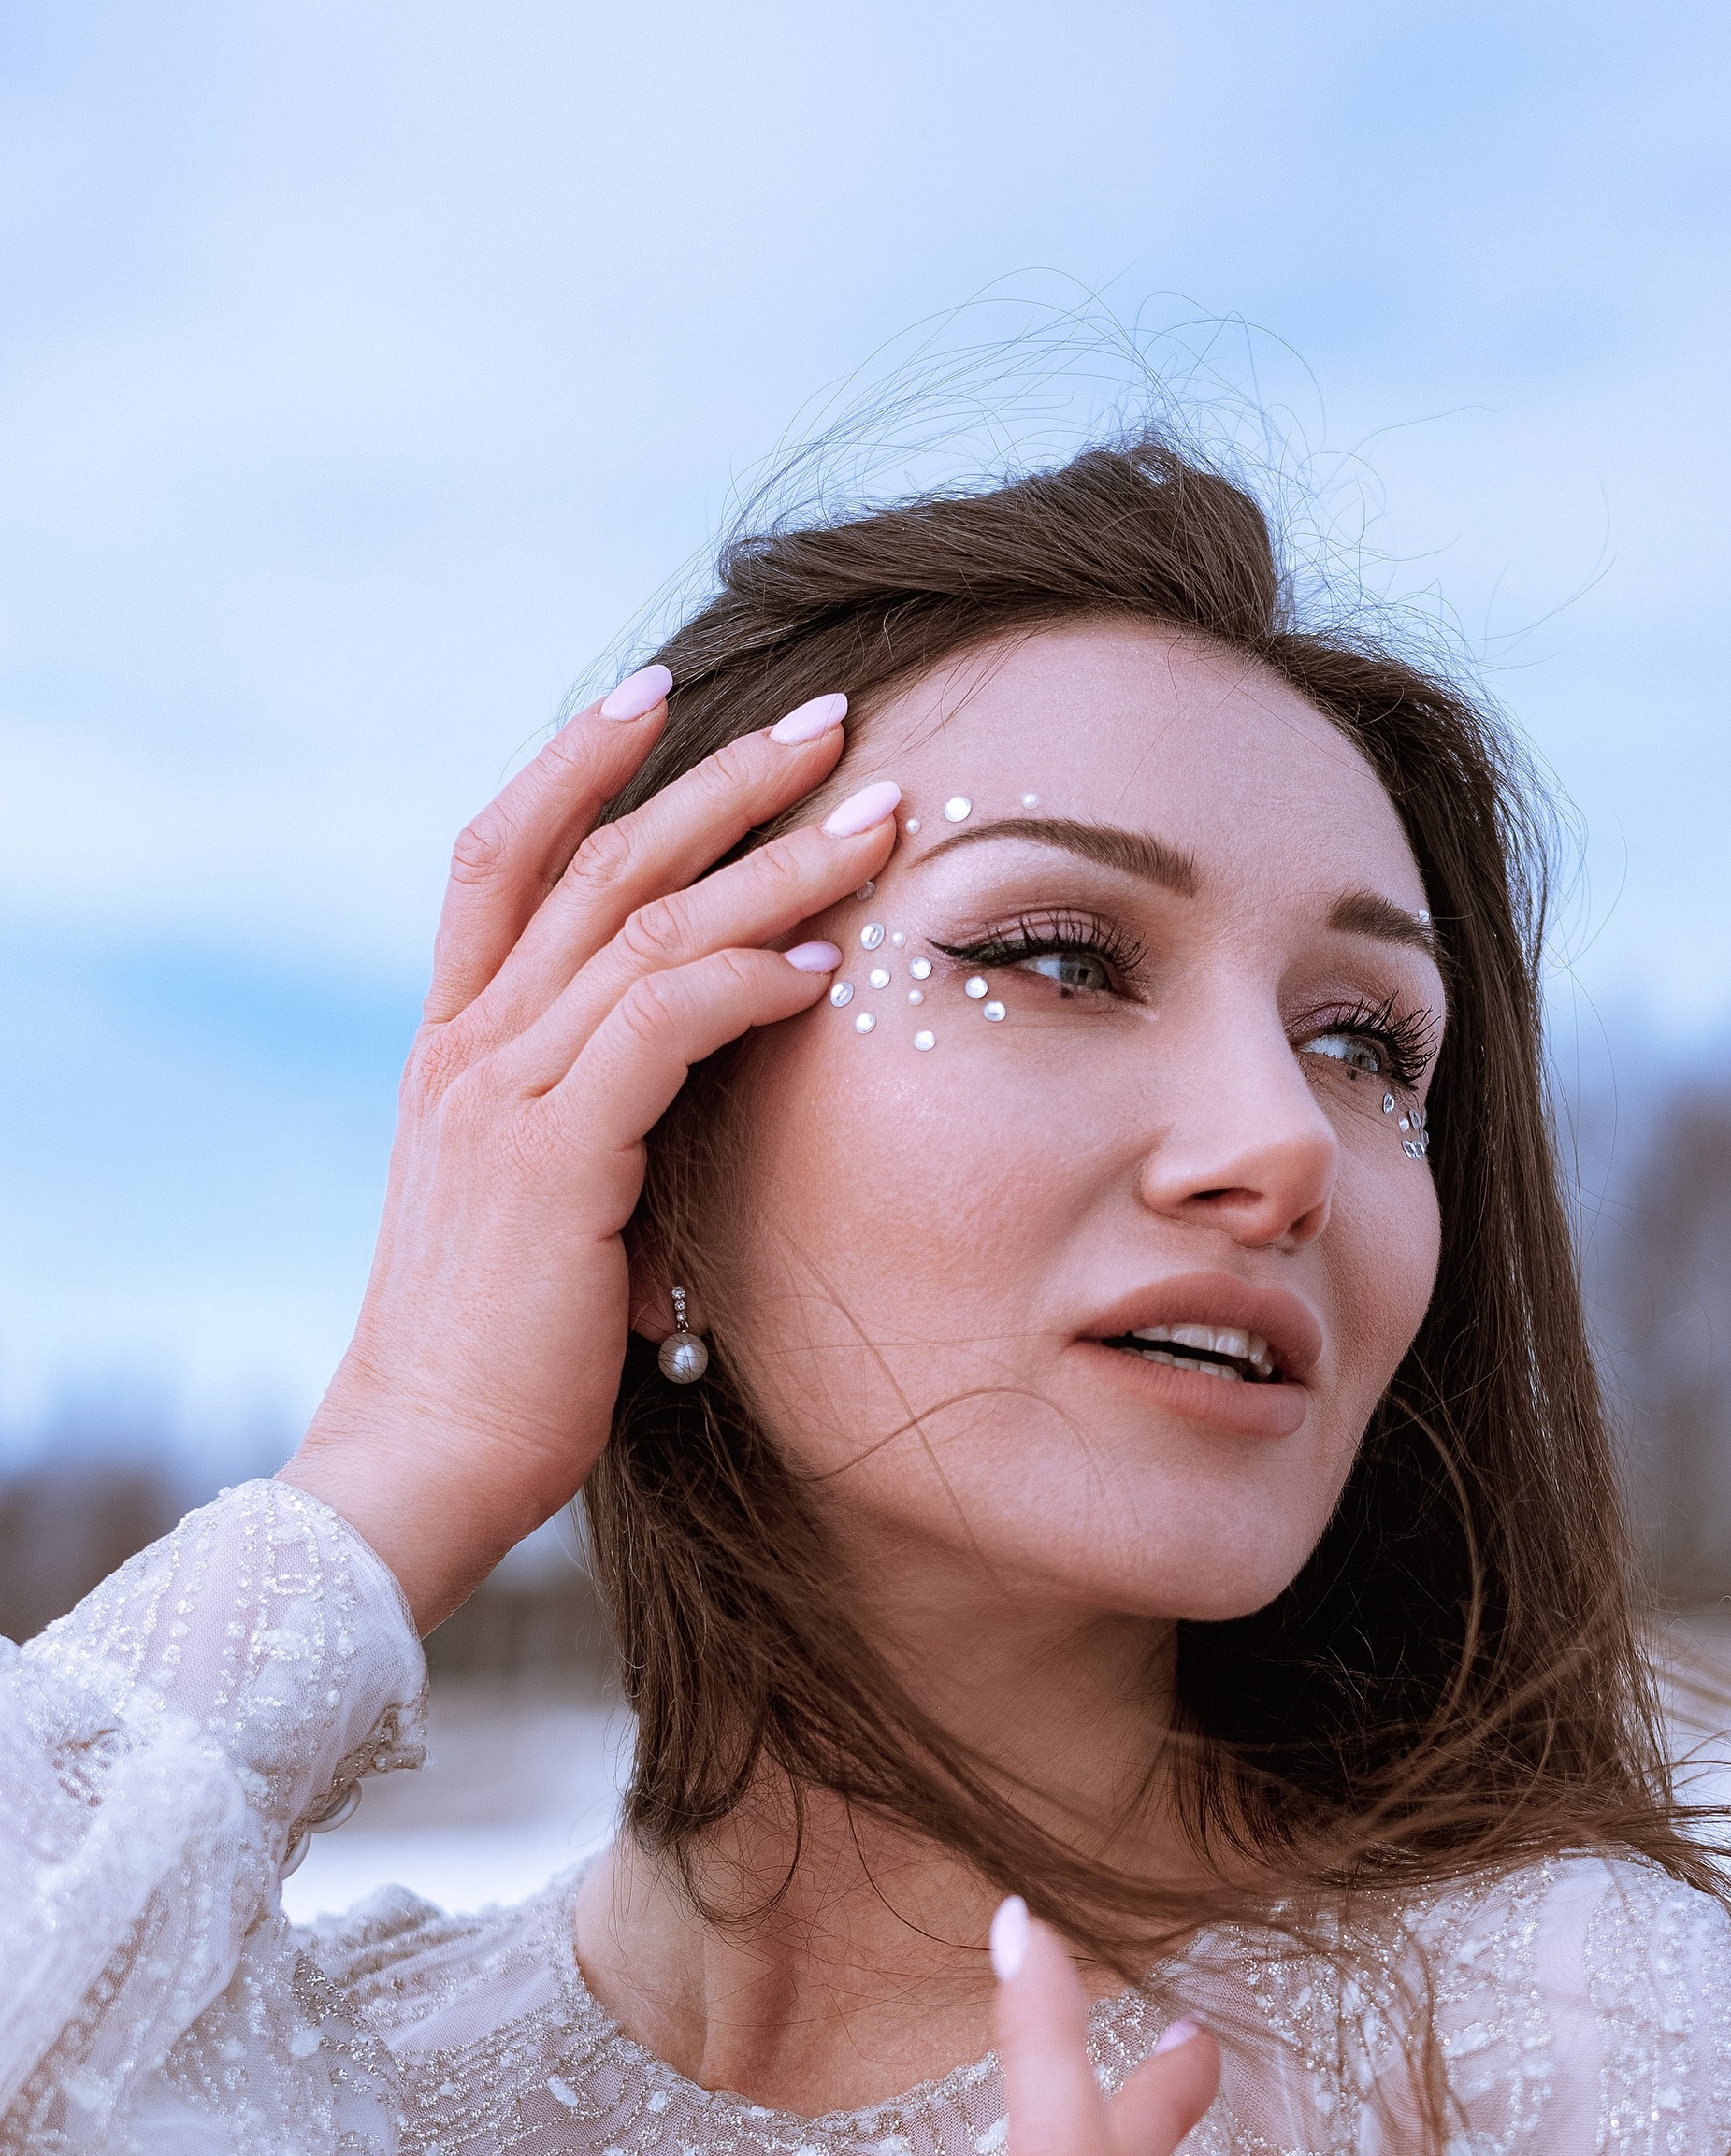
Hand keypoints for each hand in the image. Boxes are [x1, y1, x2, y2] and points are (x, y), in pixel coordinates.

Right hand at [283, 672, 900, 1630]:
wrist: (426, 1461)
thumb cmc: (506, 1359)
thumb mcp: (550, 1210)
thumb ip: (599, 1124)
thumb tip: (691, 1087)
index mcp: (455, 1051)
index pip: (501, 857)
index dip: (576, 763)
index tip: (665, 694)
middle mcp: (466, 1050)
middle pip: (595, 860)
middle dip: (719, 779)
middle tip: (832, 718)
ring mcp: (499, 1097)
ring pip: (646, 927)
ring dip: (775, 862)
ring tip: (880, 815)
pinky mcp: (550, 1161)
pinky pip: (661, 1028)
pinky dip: (750, 980)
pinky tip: (828, 963)